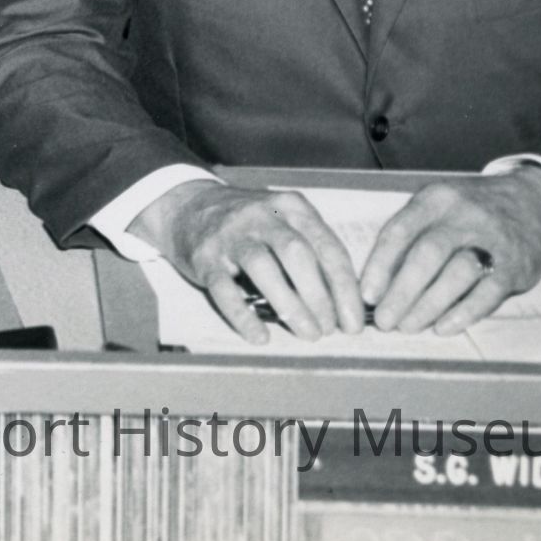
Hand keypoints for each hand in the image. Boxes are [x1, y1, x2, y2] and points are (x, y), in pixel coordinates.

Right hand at [136, 180, 363, 344]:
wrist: (186, 205)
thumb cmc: (248, 224)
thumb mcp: (283, 221)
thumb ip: (312, 252)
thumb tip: (344, 304)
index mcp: (291, 207)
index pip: (327, 247)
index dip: (344, 288)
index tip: (354, 322)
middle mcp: (261, 215)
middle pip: (297, 254)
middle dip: (319, 296)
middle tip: (329, 330)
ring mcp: (230, 234)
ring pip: (263, 267)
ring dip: (290, 304)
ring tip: (307, 333)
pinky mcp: (204, 256)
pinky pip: (224, 288)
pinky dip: (243, 314)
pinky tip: (259, 336)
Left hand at [359, 167, 540, 334]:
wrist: (535, 206)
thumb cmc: (471, 215)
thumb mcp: (440, 208)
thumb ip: (412, 236)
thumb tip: (378, 284)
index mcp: (436, 199)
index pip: (400, 231)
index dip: (379, 265)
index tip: (366, 294)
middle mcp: (464, 215)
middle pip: (426, 255)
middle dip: (401, 292)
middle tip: (383, 320)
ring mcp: (492, 240)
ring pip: (455, 275)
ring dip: (428, 305)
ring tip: (407, 326)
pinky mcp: (516, 266)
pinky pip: (486, 294)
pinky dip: (462, 313)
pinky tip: (442, 327)